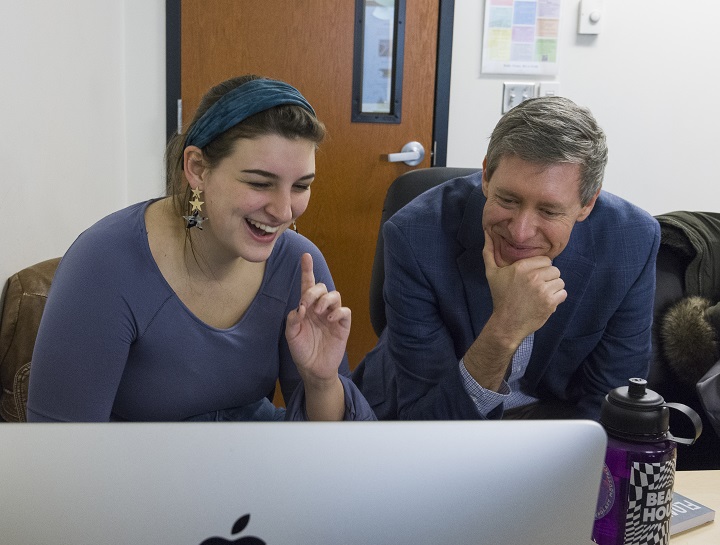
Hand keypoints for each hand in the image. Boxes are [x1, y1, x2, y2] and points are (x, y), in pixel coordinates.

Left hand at [285, 253, 350, 385]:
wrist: (313, 369)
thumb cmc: (301, 350)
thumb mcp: (291, 335)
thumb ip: (293, 319)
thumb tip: (301, 307)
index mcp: (307, 308)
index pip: (308, 285)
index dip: (307, 270)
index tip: (305, 256)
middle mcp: (320, 308)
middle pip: (321, 287)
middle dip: (313, 291)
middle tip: (306, 304)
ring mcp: (332, 316)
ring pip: (335, 295)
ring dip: (325, 300)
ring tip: (319, 312)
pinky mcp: (342, 325)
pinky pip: (344, 311)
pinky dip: (337, 311)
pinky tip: (329, 319)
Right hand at [482, 230, 566, 343]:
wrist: (507, 323)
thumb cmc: (500, 297)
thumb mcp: (491, 273)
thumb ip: (489, 252)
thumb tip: (486, 232)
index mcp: (521, 267)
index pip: (545, 260)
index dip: (540, 268)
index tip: (532, 277)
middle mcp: (533, 277)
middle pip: (554, 270)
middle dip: (548, 278)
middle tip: (536, 287)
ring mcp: (543, 290)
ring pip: (560, 281)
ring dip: (553, 288)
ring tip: (541, 294)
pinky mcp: (550, 302)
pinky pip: (563, 293)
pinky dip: (557, 298)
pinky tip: (545, 302)